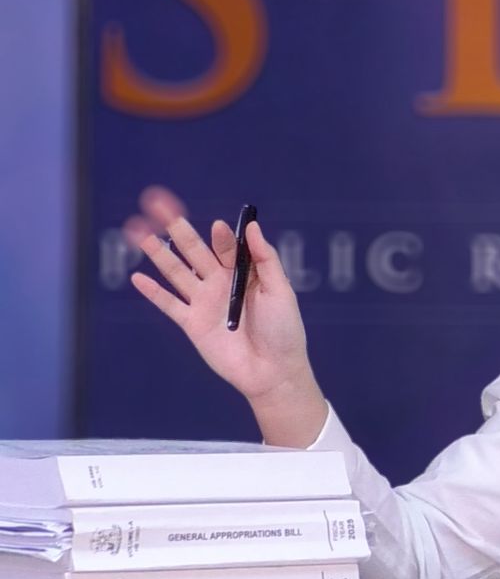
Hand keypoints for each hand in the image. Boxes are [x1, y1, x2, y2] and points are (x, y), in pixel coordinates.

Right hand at [128, 186, 327, 446]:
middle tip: (157, 206)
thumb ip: (265, 259)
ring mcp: (205, 303)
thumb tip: (252, 226)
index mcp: (244, 274)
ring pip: (176, 272)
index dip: (219, 235)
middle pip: (194, 251)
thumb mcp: (281, 291)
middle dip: (177, 230)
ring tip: (139, 232)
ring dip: (159, 254)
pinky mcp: (192, 324)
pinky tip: (137, 277)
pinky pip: (169, 304)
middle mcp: (221, 284)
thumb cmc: (284, 331)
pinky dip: (152, 291)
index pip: (225, 247)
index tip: (217, 227)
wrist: (273, 371)